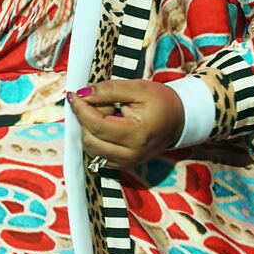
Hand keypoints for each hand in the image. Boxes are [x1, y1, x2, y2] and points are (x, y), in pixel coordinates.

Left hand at [66, 79, 184, 169]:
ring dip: (91, 129)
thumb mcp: (138, 88)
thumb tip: (82, 94)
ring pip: (91, 148)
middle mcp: (131, 154)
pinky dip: (96, 138)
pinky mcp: (123, 165)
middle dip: (88, 118)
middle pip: (90, 139)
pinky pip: (97, 153)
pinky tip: (109, 125)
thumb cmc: (161, 102)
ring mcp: (127, 162)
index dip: (81, 109)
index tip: (74, 94)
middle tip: (102, 103)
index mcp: (137, 135)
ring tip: (109, 114)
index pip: (97, 125)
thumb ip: (109, 90)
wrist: (180, 119)